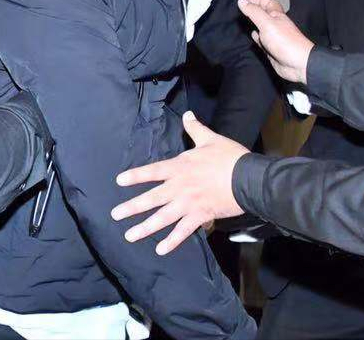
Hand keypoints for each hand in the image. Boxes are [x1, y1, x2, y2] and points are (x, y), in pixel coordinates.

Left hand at [111, 112, 247, 254]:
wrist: (248, 178)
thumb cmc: (229, 157)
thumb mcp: (210, 139)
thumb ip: (195, 128)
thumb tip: (188, 114)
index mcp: (180, 167)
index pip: (152, 171)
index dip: (135, 176)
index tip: (119, 181)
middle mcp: (179, 187)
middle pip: (151, 198)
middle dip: (131, 207)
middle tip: (115, 214)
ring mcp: (188, 204)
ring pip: (162, 218)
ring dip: (145, 228)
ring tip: (129, 235)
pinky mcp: (201, 216)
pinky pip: (183, 231)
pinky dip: (171, 241)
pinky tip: (160, 249)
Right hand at [237, 0, 312, 84]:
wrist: (298, 63)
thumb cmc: (284, 41)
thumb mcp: (266, 23)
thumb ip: (253, 12)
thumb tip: (241, 0)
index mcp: (277, 16)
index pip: (268, 3)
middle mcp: (276, 25)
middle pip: (264, 14)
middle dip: (255, 10)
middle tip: (244, 8)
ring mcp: (274, 38)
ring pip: (262, 28)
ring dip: (254, 24)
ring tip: (245, 20)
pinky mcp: (271, 49)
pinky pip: (262, 41)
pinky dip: (256, 38)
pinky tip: (253, 36)